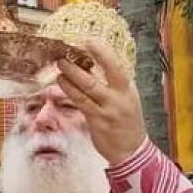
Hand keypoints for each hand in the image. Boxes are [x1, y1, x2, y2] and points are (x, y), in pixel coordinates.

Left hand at [57, 39, 145, 164]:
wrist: (132, 150)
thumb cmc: (127, 122)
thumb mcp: (127, 99)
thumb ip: (114, 84)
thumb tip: (92, 65)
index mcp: (128, 89)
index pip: (116, 67)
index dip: (103, 53)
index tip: (89, 41)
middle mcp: (118, 99)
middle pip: (96, 79)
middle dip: (78, 66)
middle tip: (65, 55)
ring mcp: (107, 111)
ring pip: (85, 91)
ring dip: (70, 78)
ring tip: (60, 67)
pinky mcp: (97, 122)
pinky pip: (81, 103)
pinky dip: (70, 91)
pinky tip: (63, 83)